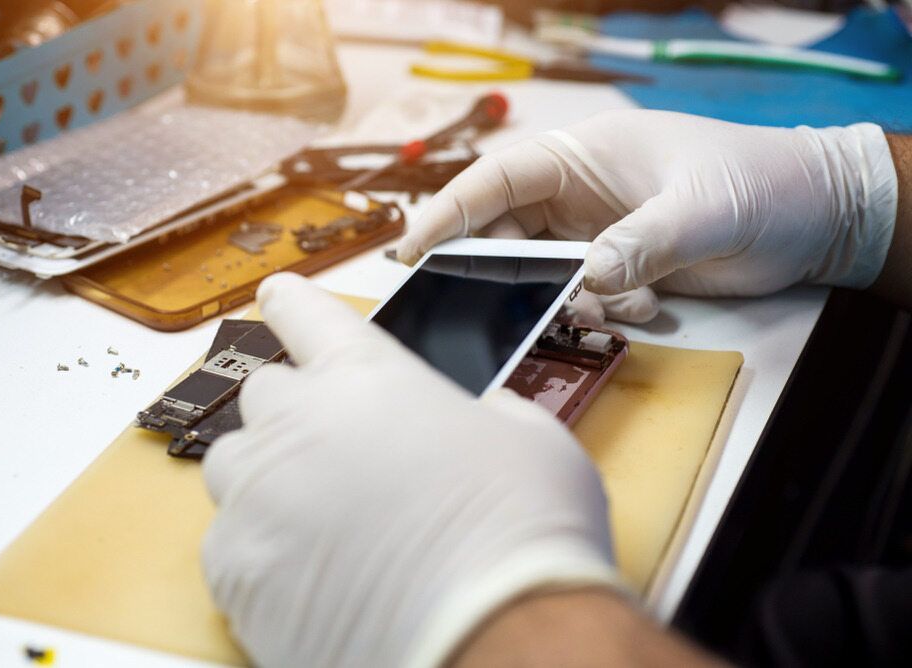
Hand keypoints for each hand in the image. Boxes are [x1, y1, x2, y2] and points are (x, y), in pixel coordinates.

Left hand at [202, 273, 620, 667]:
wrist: (498, 636)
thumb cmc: (523, 530)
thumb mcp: (530, 439)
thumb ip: (486, 412)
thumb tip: (479, 421)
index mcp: (367, 376)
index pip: (308, 314)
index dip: (292, 303)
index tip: (275, 296)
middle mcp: (298, 423)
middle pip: (265, 394)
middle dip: (295, 414)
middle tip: (338, 455)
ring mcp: (258, 496)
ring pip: (235, 466)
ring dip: (268, 479)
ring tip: (320, 520)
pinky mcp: (235, 571)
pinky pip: (227, 544)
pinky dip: (260, 552)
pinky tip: (308, 577)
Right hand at [397, 110, 897, 297]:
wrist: (815, 216)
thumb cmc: (759, 184)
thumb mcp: (701, 209)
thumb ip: (640, 241)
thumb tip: (586, 279)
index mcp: (581, 155)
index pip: (496, 180)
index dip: (449, 214)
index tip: (411, 252)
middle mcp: (575, 193)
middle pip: (504, 234)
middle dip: (498, 273)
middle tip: (485, 312)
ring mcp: (593, 232)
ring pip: (540, 274)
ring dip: (562, 301)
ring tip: (613, 306)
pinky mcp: (615, 268)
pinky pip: (578, 298)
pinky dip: (598, 312)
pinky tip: (644, 307)